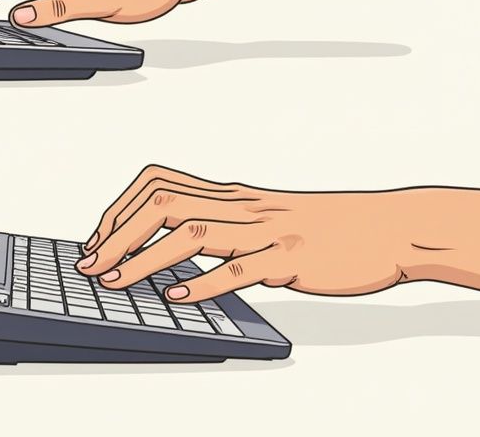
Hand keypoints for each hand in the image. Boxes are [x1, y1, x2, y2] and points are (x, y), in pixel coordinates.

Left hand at [76, 165, 414, 302]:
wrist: (389, 228)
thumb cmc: (328, 227)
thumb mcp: (268, 218)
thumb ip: (225, 226)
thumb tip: (178, 251)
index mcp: (234, 196)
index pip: (159, 184)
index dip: (119, 210)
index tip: (96, 242)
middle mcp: (243, 207)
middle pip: (164, 203)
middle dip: (117, 234)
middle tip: (90, 266)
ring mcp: (268, 231)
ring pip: (194, 232)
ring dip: (145, 259)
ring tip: (116, 281)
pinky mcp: (291, 259)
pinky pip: (241, 269)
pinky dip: (205, 282)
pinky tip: (179, 296)